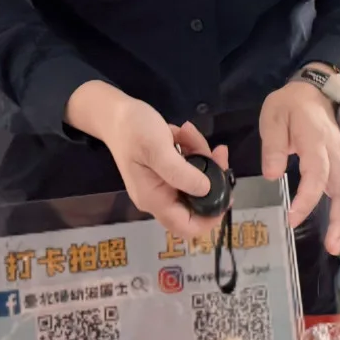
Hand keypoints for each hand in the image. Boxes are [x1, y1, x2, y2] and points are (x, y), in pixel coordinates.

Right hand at [65, 81, 224, 237]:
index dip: (211, 218)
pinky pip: (188, 167)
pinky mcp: (165, 169)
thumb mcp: (157, 148)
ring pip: (195, 180)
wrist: (113, 113)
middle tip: (218, 153)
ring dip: (201, 157)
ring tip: (189, 132)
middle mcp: (158, 197)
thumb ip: (180, 172)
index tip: (226, 193)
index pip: (187, 227)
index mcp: (155, 199)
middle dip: (212, 177)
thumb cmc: (132, 130)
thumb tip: (207, 189)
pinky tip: (182, 132)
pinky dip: (191, 149)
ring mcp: (162, 183)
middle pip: (197, 201)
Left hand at [259, 81, 339, 261]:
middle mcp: (335, 156)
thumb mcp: (274, 116)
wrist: (314, 93)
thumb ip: (273, 144)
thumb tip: (272, 174)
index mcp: (315, 141)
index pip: (317, 172)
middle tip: (335, 247)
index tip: (292, 219)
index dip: (307, 197)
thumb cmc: (290, 106)